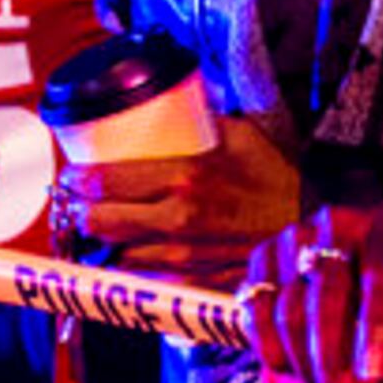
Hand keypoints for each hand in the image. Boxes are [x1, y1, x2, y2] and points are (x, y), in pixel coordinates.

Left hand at [53, 115, 300, 287]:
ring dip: (106, 241)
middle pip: (99, 222)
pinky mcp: (192, 282)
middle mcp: (178, 217)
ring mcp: (184, 256)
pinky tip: (136, 253)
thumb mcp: (241, 133)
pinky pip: (146, 277)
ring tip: (105, 227)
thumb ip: (203, 118)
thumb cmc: (279, 177)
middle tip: (77, 203)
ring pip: (117, 254)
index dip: (75, 180)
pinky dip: (134, 265)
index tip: (71, 176)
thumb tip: (173, 100)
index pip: (104, 180)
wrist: (311, 229)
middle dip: (79, 213)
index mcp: (185, 174)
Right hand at [245, 203, 382, 382]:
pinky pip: (256, 313)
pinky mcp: (262, 255)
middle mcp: (339, 224)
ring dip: (305, 367)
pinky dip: (273, 352)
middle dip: (333, 366)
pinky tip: (296, 371)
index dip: (377, 327)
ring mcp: (294, 237)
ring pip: (287, 310)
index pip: (382, 277)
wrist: (354, 250)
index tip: (373, 376)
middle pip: (326, 296)